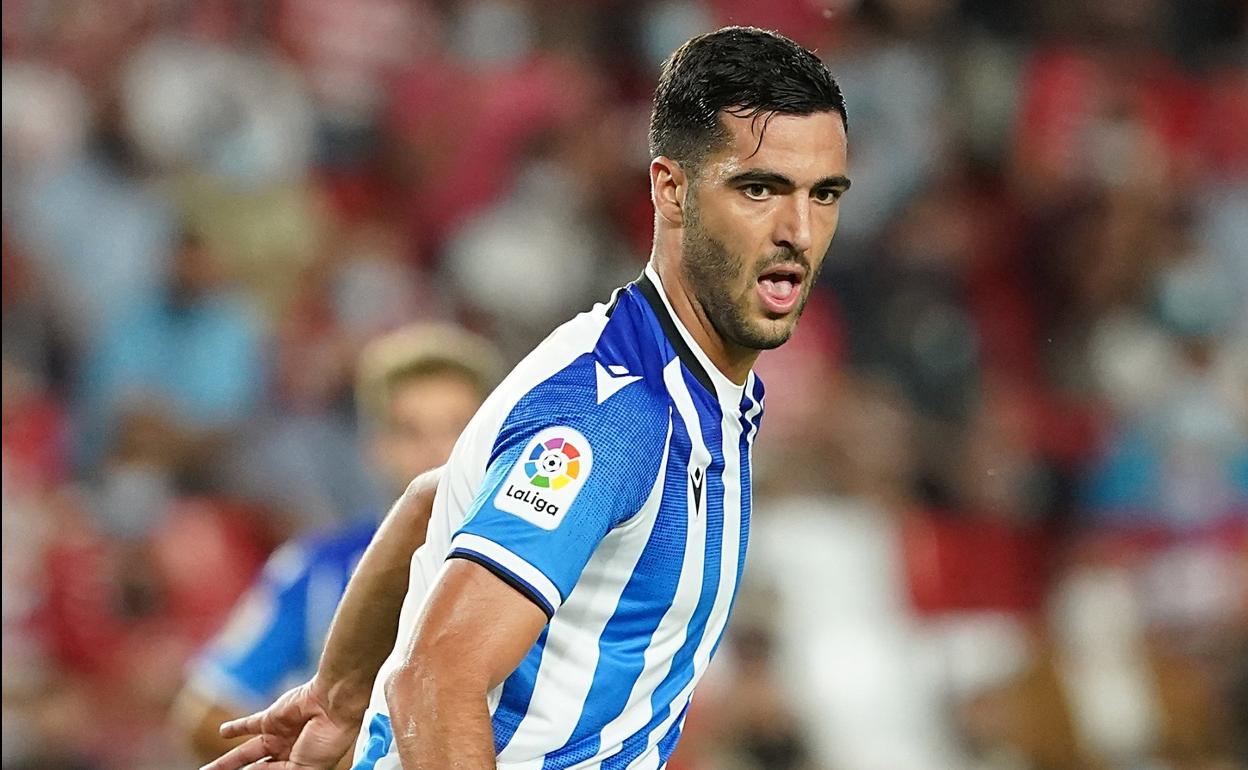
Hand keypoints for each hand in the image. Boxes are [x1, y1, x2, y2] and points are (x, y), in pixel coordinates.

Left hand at [199, 679, 361, 769]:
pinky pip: (248, 725)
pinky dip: (235, 728)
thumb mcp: (306, 769)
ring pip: (245, 754)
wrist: (333, 706)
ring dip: (226, 762)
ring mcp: (277, 737)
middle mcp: (286, 755)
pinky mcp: (270, 720)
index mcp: (298, 768)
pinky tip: (223, 732)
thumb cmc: (328, 739)